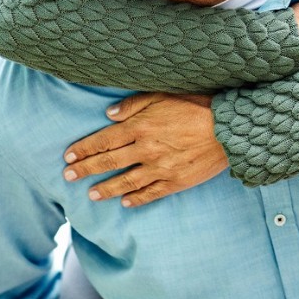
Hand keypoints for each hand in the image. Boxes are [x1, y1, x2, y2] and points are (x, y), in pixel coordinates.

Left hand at [63, 93, 227, 206]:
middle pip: (109, 162)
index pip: (104, 140)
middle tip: (68, 177)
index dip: (84, 149)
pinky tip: (125, 203)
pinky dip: (136, 199)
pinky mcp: (175, 181)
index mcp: (141, 126)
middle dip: (85, 169)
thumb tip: (109, 114)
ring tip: (91, 194)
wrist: (230, 128)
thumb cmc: (199, 105)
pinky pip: (151, 193)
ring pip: (125, 182)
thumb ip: (135, 104)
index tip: (68, 156)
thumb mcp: (164, 94)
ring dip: (105, 189)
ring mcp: (160, 168)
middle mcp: (146, 149)